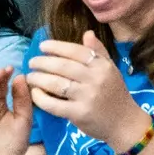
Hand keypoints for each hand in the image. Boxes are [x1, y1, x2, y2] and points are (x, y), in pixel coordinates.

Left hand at [27, 33, 147, 147]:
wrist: (124, 122)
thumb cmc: (115, 94)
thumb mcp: (111, 70)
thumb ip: (99, 52)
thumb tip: (87, 33)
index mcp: (103, 66)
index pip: (77, 51)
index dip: (57, 47)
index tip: (42, 46)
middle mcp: (96, 78)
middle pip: (63, 66)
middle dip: (43, 62)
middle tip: (31, 62)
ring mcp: (87, 96)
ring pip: (56, 84)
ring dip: (38, 79)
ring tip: (29, 77)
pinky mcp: (79, 113)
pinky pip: (54, 104)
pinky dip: (41, 98)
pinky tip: (34, 94)